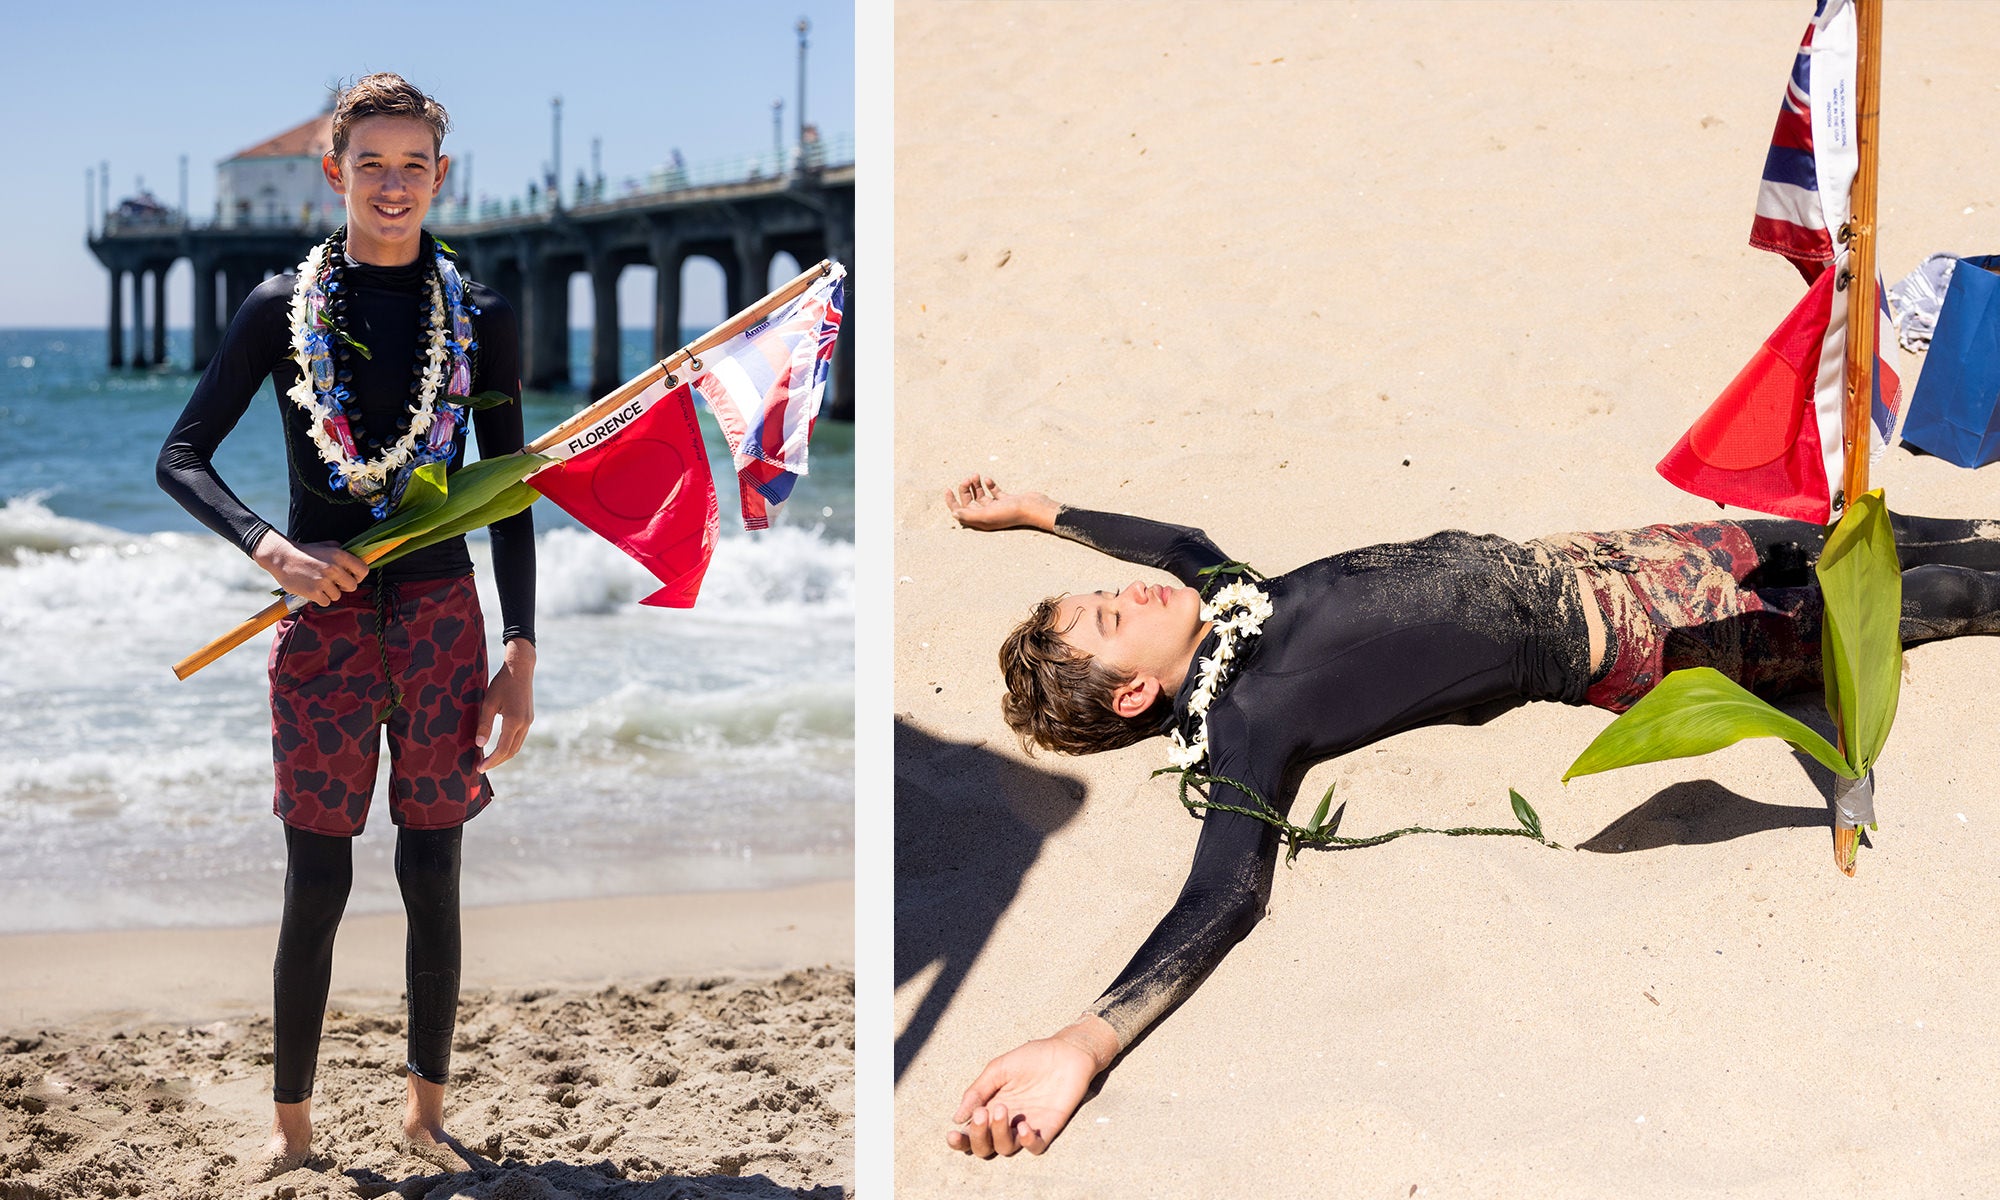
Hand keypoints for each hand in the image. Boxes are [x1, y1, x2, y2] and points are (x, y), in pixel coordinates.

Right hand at [253, 531, 367, 605]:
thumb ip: (341, 550)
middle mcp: (333, 568)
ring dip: (330, 593)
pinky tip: (314, 590)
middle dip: (345, 586)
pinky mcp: (314, 592)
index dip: (359, 576)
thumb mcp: (325, 545)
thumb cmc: (304, 552)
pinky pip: (326, 602)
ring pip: (338, 595)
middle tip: (335, 583)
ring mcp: (324, 581)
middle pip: (353, 586)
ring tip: (320, 585)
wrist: (281, 558)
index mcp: (339, 555)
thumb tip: (354, 556)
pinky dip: (321, 598)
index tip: (352, 577)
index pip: (363, 570)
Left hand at [476, 639, 535, 771]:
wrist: (521, 669)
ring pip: (517, 746)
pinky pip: (520, 738)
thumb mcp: (488, 703)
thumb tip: (479, 744)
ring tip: (489, 759)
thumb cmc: (502, 684)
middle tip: (482, 767)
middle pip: (511, 751)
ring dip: (504, 755)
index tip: (479, 768)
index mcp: (514, 721)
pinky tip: (499, 746)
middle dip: (497, 761)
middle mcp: (525, 724)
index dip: (491, 761)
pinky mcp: (529, 718)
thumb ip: (484, 725)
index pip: (502, 749)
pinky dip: (509, 746)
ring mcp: (529, 722)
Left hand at [943, 476, 1059, 532]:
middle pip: (970, 502)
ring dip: (976, 485)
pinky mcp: (1007, 500)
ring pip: (981, 496)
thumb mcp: (988, 515)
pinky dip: (989, 485)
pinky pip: (994, 492)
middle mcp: (988, 515)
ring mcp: (998, 507)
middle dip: (966, 489)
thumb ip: (970, 515)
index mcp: (982, 521)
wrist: (1034, 507)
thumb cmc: (1011, 513)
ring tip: (976, 475)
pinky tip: (987, 479)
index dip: (952, 502)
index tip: (947, 489)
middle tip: (969, 478)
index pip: (961, 512)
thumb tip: (953, 514)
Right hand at [946, 1017, 1116, 1157]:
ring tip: (1002, 1110)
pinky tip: (1024, 1127)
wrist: (1066, 1051)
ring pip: (1005, 1148)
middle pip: (984, 1147)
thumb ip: (978, 1091)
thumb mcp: (999, 1069)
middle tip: (983, 1113)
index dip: (960, 1140)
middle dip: (978, 1136)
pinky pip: (1035, 1148)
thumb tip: (958, 1117)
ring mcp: (1026, 1126)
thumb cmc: (1032, 1057)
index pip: (971, 1133)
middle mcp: (1006, 1122)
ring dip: (998, 1134)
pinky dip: (1027, 1143)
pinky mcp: (1048, 1128)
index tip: (953, 1133)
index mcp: (991, 1107)